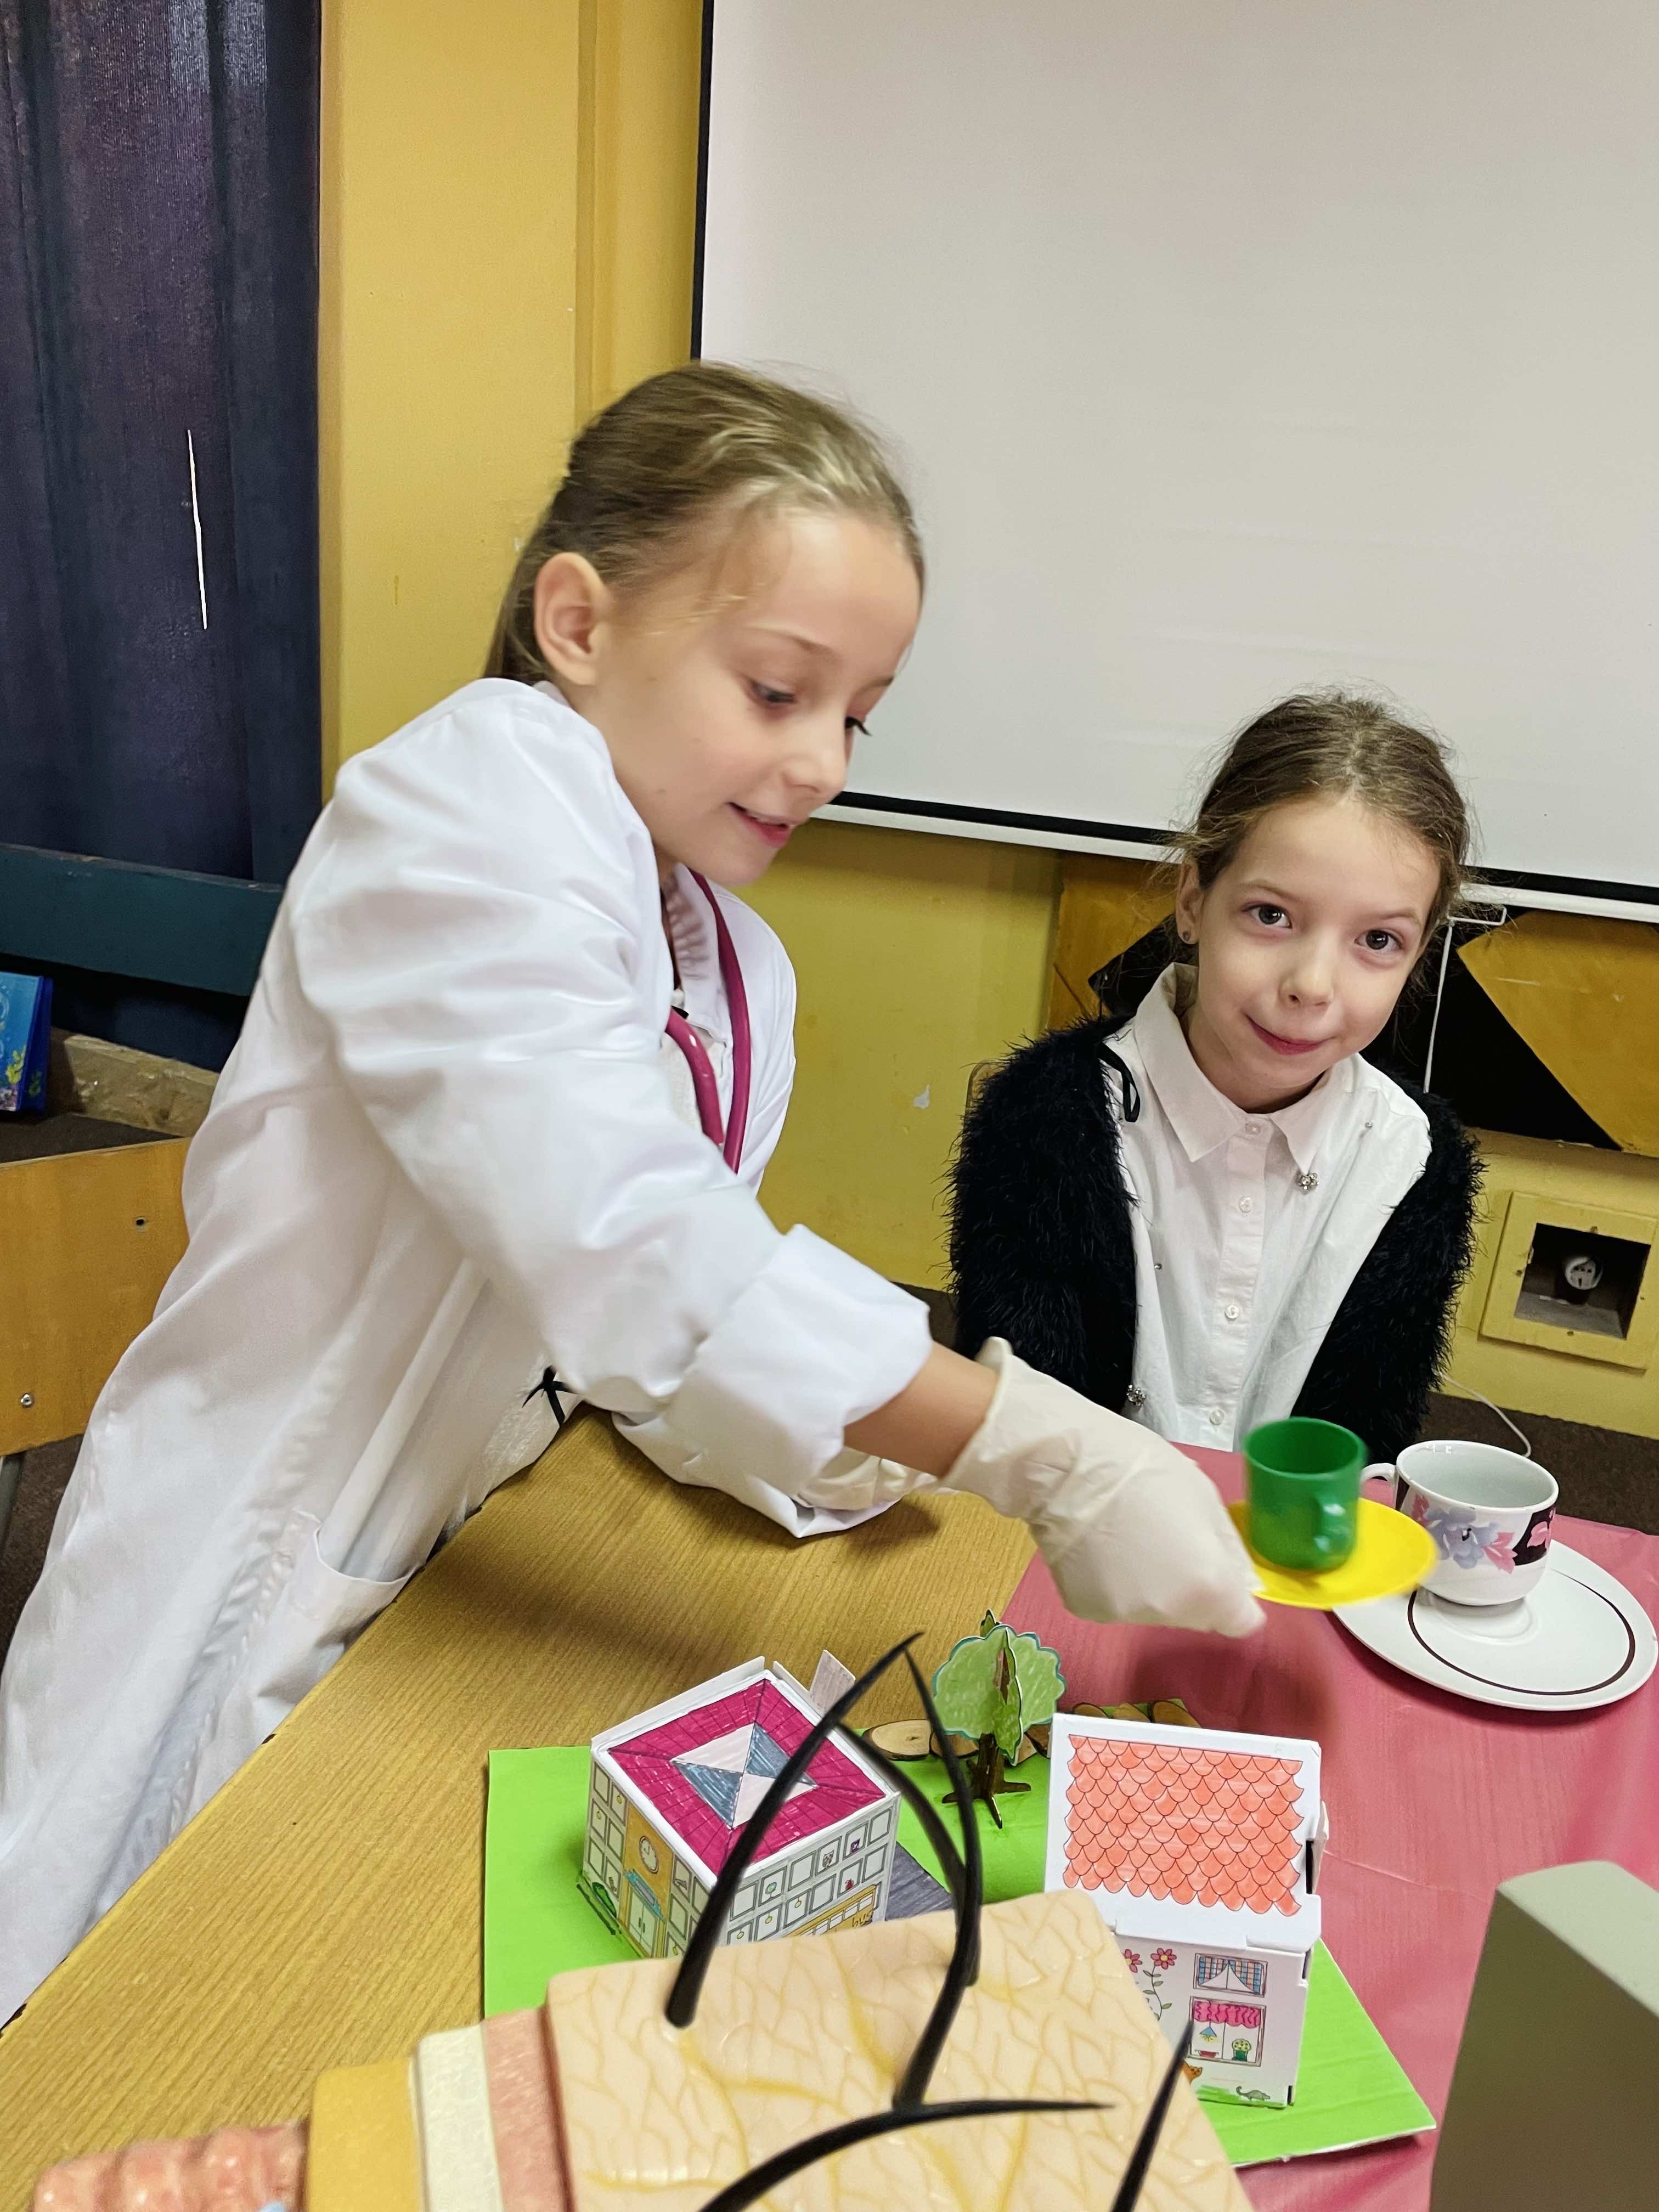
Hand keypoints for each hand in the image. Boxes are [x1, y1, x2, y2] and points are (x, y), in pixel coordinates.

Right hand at [942, 1340, 1262, 1635]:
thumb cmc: (1145, 1470)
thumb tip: (1241, 1582)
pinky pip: (1116, 1602)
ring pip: (1155, 1609)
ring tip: (1128, 1540)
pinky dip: (1114, 1583)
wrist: (1066, 1467)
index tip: (1220, 1574)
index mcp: (1208, 1585)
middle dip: (1192, 1588)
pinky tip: (1100, 1549)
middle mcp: (1170, 1612)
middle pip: (1197, 1615)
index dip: (1235, 1599)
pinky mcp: (1087, 1610)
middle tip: (1167, 1541)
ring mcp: (1125, 1615)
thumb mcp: (1205, 1496)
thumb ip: (1230, 1549)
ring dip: (1152, 1586)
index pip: (1241, 1622)